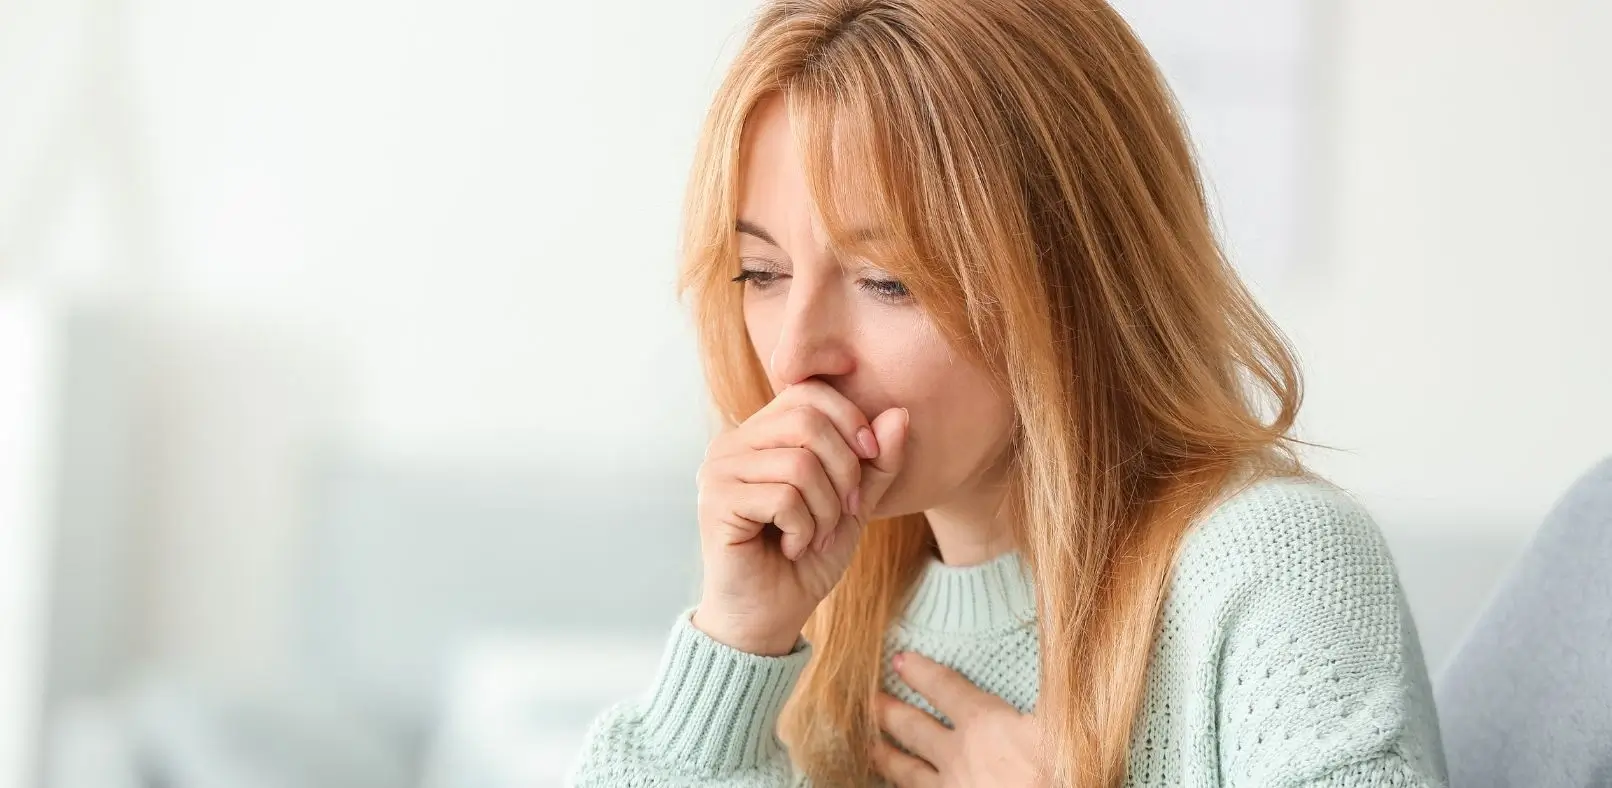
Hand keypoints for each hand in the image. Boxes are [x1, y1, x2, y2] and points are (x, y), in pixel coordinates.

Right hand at [691, 379, 909, 655]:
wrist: (771, 615)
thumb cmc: (808, 557)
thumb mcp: (856, 504)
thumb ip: (878, 461)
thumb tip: (899, 413)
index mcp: (762, 433)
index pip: (809, 392)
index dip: (850, 420)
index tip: (870, 460)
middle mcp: (733, 443)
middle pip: (808, 421)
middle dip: (845, 471)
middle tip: (846, 511)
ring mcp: (719, 470)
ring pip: (799, 464)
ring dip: (826, 510)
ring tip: (815, 536)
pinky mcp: (715, 502)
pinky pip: (783, 497)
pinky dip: (804, 529)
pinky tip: (793, 548)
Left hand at [873, 651, 1044, 786]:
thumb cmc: (1060, 769)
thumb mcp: (1064, 718)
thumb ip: (1055, 680)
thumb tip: (1055, 635)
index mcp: (984, 724)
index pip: (944, 688)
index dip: (921, 672)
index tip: (901, 660)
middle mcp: (958, 756)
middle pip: (914, 728)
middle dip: (889, 711)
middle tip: (869, 700)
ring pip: (908, 771)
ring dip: (886, 756)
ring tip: (871, 746)